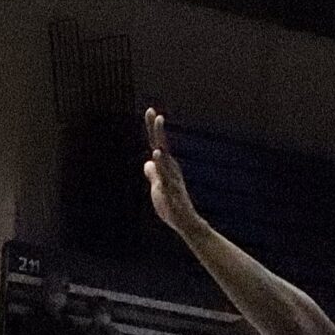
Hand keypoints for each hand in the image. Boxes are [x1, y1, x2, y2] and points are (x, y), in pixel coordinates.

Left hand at [141, 109, 198, 233]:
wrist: (186, 224)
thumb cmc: (172, 206)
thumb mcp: (158, 188)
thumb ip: (153, 174)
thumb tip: (148, 162)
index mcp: (167, 168)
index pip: (158, 144)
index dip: (153, 129)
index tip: (150, 110)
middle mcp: (171, 170)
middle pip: (162, 146)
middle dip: (157, 130)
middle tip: (153, 113)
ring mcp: (173, 181)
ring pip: (165, 162)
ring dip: (161, 151)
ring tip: (157, 135)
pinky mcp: (173, 195)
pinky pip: (167, 180)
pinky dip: (162, 169)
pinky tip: (157, 158)